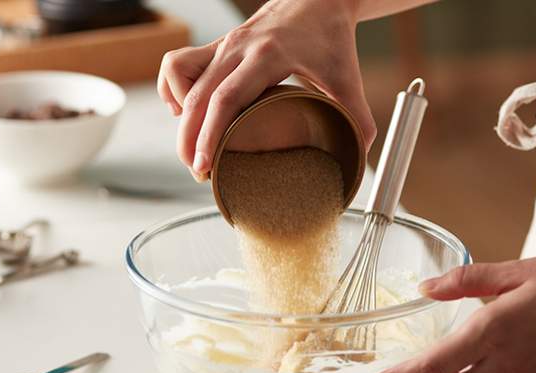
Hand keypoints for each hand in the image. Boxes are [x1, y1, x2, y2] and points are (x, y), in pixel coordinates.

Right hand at [157, 0, 375, 180]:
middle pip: (197, 95)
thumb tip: (360, 154)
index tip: (204, 166)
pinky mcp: (215, 46)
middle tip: (197, 172)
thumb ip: (357, 116)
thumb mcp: (348, 77)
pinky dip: (174, 90)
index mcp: (267, 55)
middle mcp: (237, 48)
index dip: (210, 135)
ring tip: (193, 144)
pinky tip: (186, 111)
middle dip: (189, 139)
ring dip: (180, 116)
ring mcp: (222, 45)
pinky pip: (178, 65)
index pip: (226, 98)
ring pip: (181, 77)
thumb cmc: (329, 37)